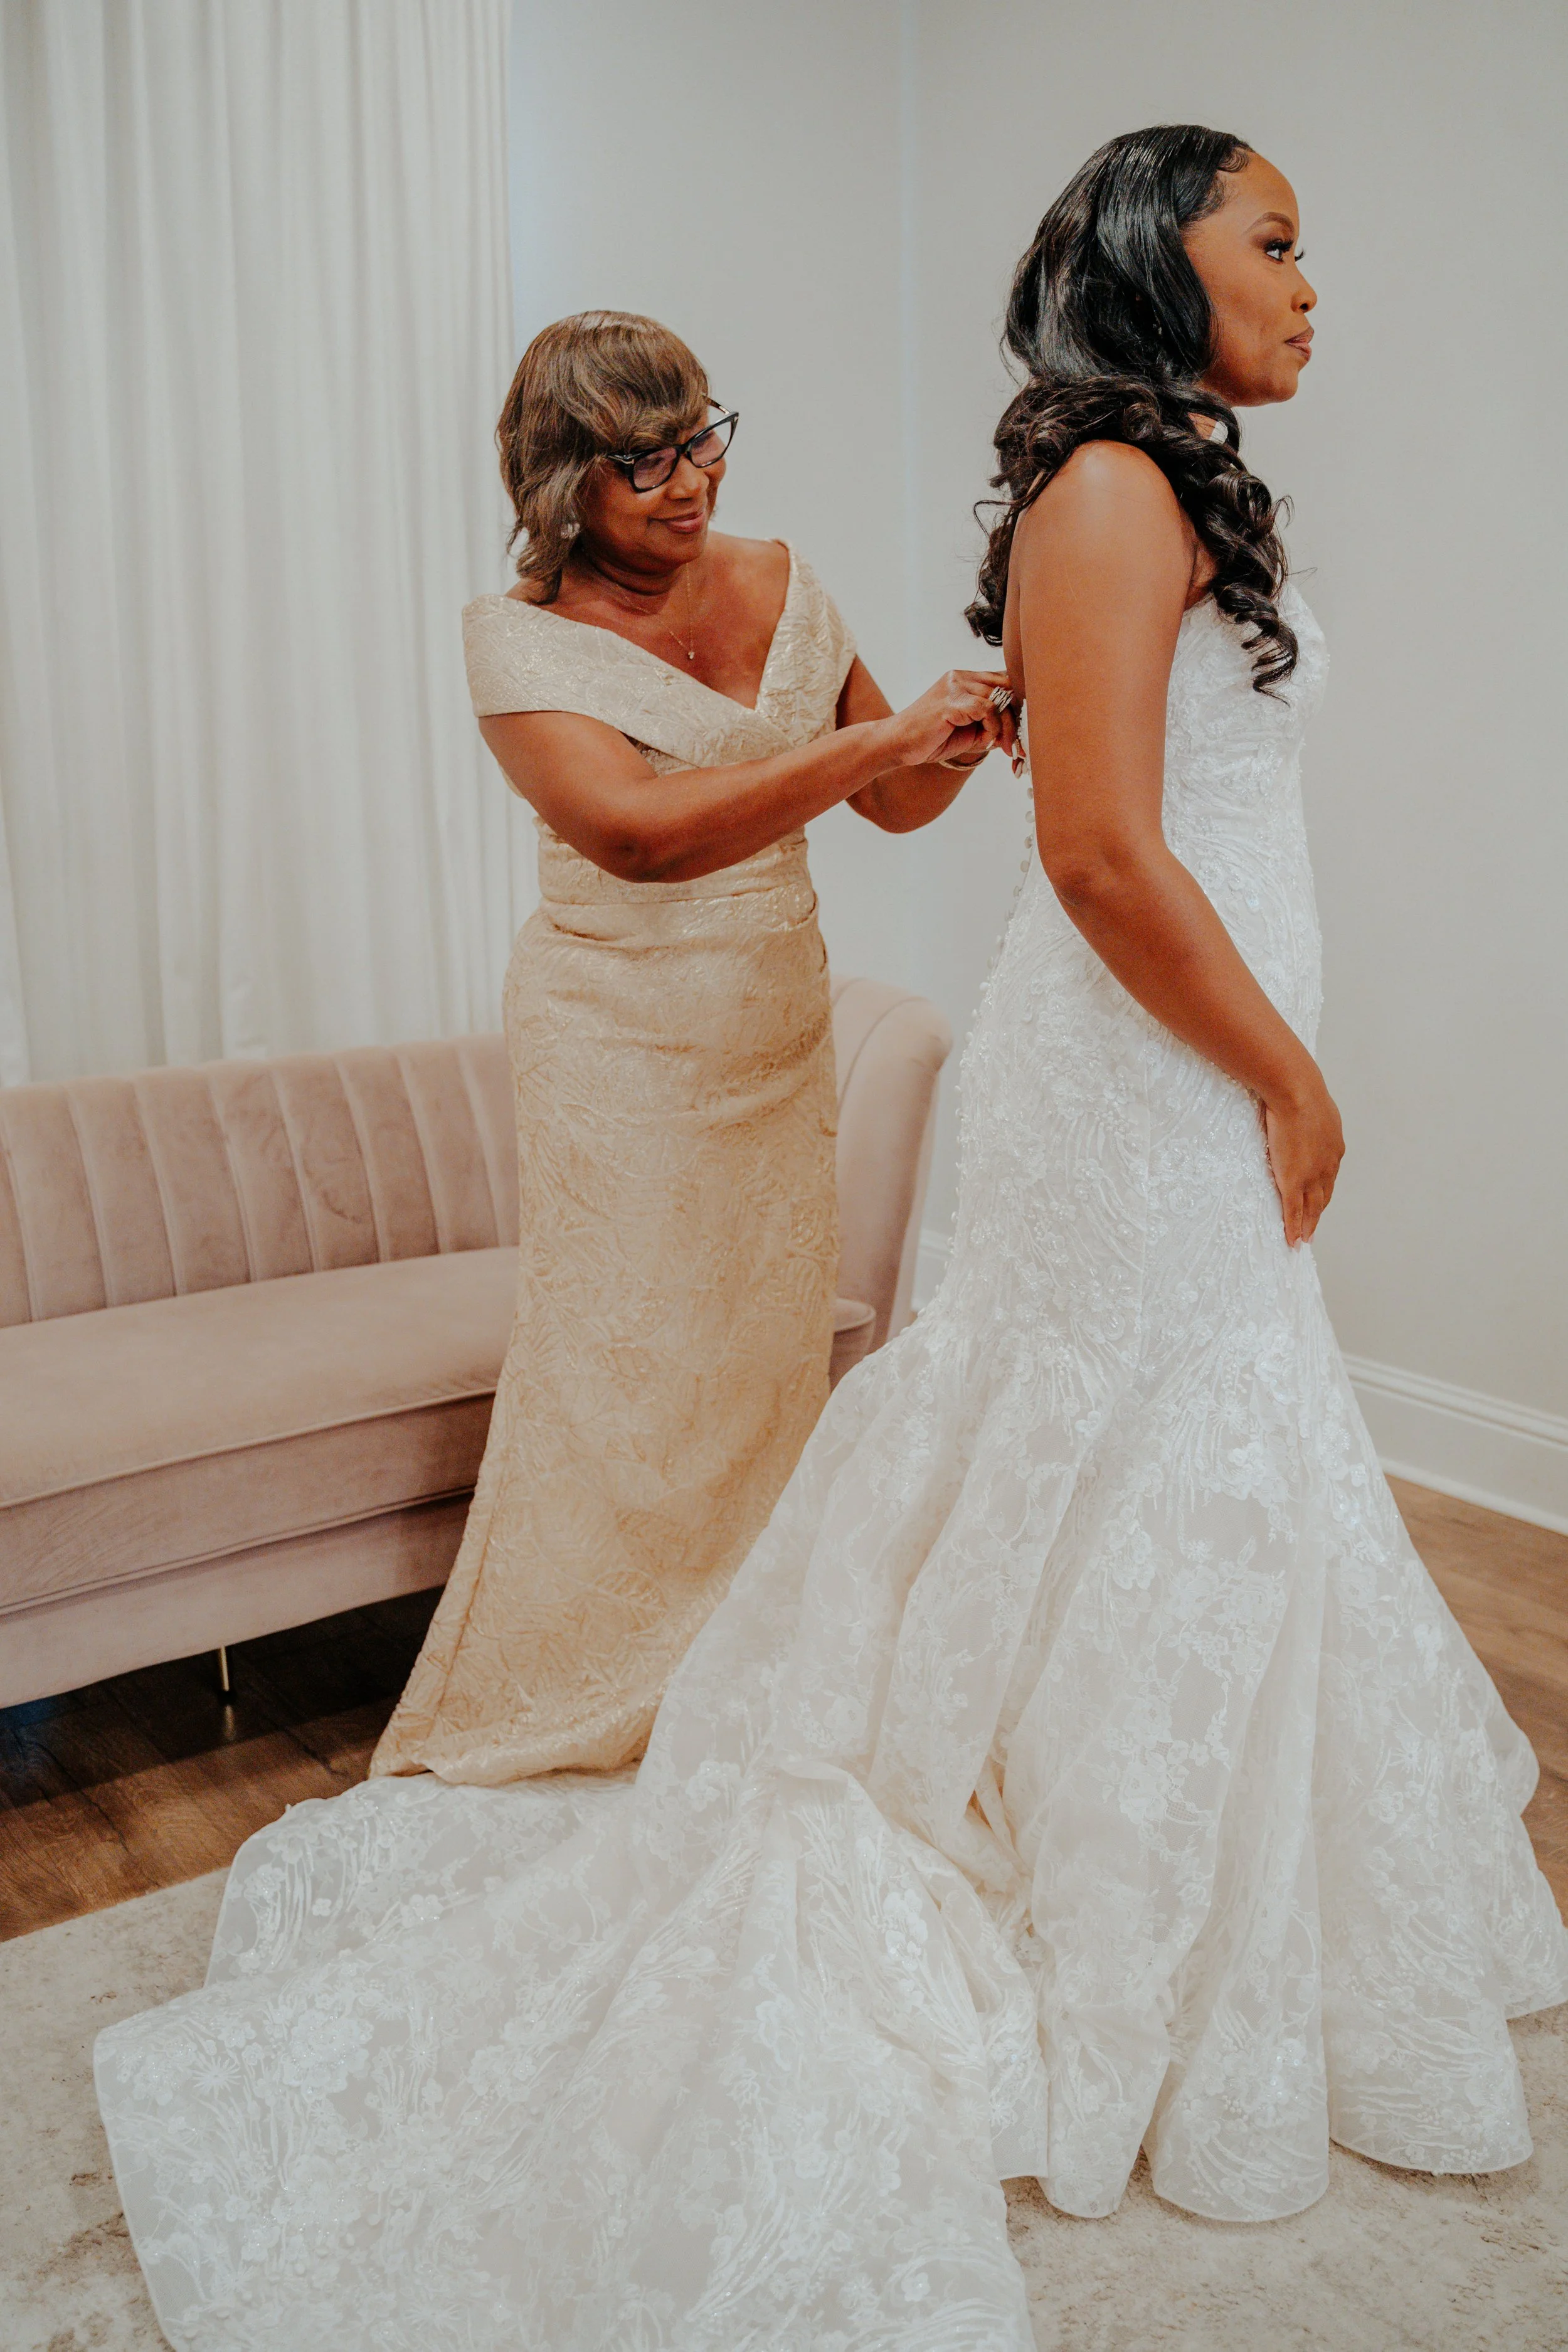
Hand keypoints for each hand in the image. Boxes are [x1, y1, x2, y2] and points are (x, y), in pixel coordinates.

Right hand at [884, 670, 1011, 770]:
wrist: (898, 744)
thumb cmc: (930, 739)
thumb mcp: (969, 732)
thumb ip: (991, 725)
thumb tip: (1016, 731)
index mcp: (964, 679)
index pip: (1003, 680)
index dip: (1017, 704)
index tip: (1020, 730)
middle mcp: (960, 677)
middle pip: (1006, 687)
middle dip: (1016, 717)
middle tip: (1016, 744)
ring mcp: (955, 686)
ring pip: (999, 698)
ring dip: (1006, 726)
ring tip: (1002, 746)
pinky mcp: (951, 701)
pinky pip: (986, 708)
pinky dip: (993, 726)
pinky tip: (987, 740)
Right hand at [1262, 1077, 1344, 1246]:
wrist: (1296, 1091)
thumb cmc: (1298, 1088)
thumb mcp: (1310, 1102)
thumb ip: (1307, 1112)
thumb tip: (1298, 1104)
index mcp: (1333, 1146)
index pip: (1328, 1175)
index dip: (1322, 1191)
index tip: (1318, 1201)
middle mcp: (1327, 1165)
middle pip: (1323, 1196)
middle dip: (1317, 1214)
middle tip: (1313, 1230)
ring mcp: (1311, 1175)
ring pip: (1311, 1208)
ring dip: (1308, 1226)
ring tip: (1304, 1240)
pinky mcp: (1293, 1180)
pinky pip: (1293, 1211)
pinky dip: (1294, 1228)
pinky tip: (1293, 1242)